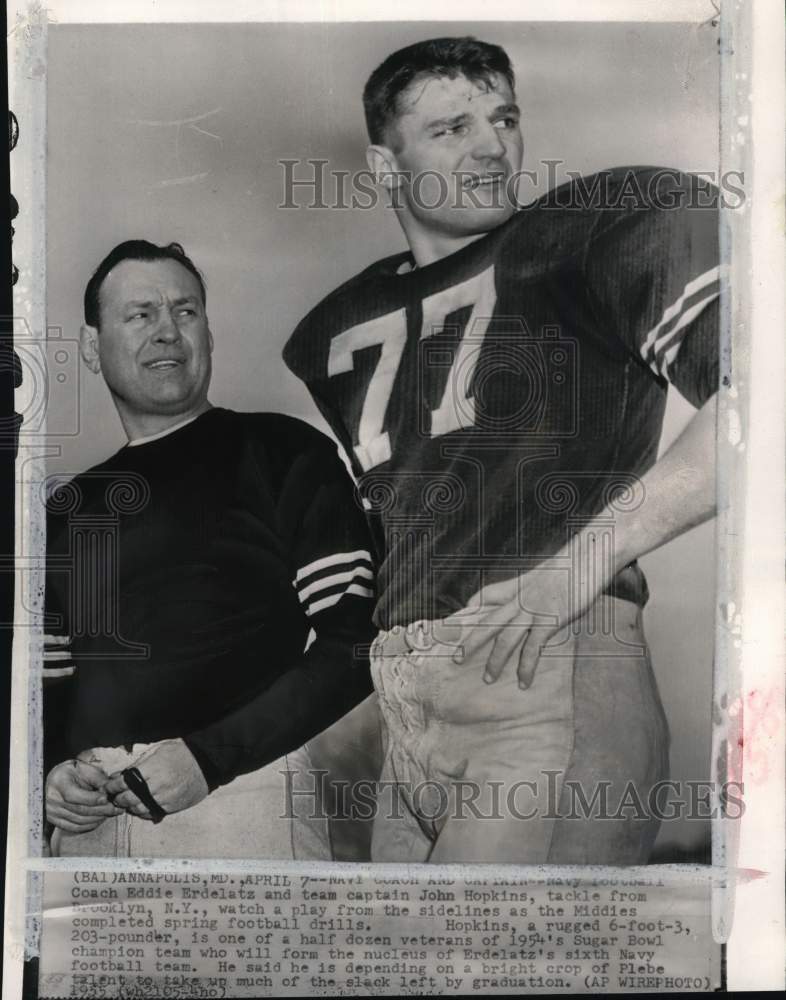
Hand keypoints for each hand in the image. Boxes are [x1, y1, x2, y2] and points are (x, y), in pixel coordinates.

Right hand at [45, 759, 122, 832]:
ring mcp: (52, 812)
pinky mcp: (55, 821)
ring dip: (98, 818)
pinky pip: (75, 828)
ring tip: (111, 812)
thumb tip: (111, 790)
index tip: (106, 798)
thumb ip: (98, 779)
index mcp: (58, 783)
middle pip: (79, 810)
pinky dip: (90, 825)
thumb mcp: (85, 768)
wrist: (56, 779)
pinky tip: (100, 819)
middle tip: (116, 808)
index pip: (73, 796)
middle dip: (101, 810)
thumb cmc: (72, 772)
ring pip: (79, 821)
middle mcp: (53, 799)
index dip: (92, 799)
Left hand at [105, 739, 208, 819]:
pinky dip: (143, 812)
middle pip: (129, 798)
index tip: (109, 787)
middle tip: (115, 797)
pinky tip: (141, 807)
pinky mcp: (172, 806)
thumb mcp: (158, 750)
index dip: (112, 786)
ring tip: (127, 803)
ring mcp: (164, 797)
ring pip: (138, 808)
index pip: (124, 782)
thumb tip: (121, 774)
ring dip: (130, 807)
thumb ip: (140, 763)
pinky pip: (152, 813)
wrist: (205, 762)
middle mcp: (156, 785)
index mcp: (150, 768)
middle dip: (118, 799)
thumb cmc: (181, 752)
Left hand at [443, 552, 598, 689]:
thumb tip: (543, 597)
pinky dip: (526, 668)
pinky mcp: (548, 621)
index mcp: (519, 585)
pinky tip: (523, 683)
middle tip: (456, 658)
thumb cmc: (575, 563)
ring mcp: (532, 610)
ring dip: (495, 661)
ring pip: (505, 639)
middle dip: (471, 641)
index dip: (472, 605)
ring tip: (487, 679)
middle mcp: (520, 598)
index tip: (461, 616)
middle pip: (488, 621)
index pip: (487, 594)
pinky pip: (533, 649)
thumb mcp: (550, 571)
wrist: (588, 557)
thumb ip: (540, 586)